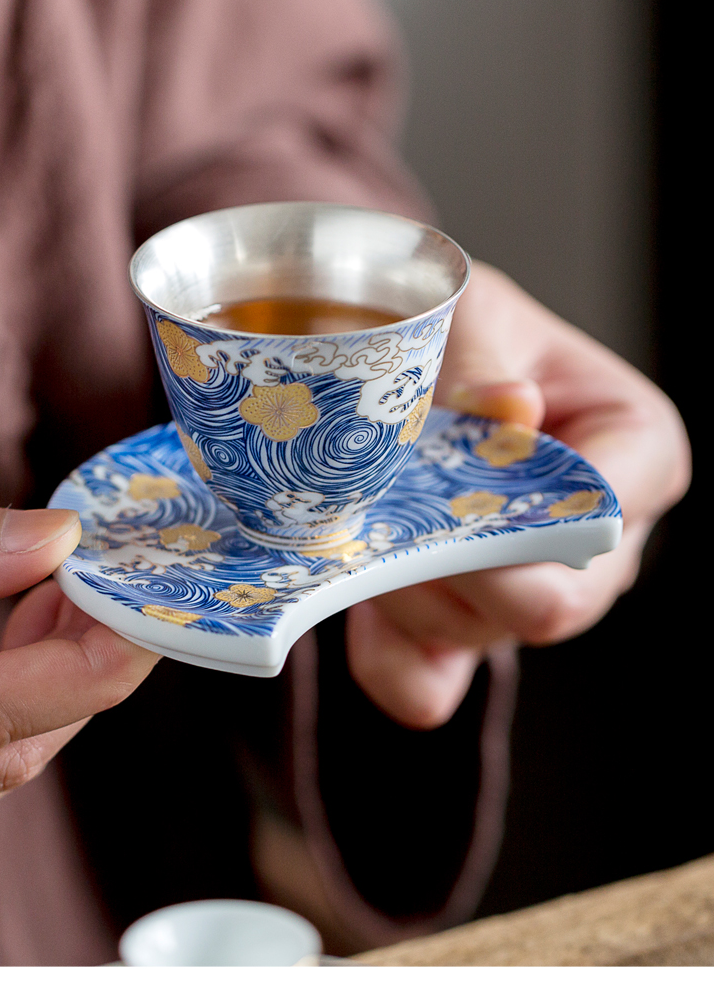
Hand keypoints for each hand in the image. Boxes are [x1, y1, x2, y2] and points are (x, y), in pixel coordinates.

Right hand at [0, 498, 159, 831]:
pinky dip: (6, 710)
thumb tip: (57, 538)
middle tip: (116, 589)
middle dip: (88, 670)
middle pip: (13, 754)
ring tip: (69, 597)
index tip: (152, 598)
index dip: (101, 657)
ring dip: (51, 691)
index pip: (8, 715)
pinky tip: (16, 632)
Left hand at [346, 262, 690, 728]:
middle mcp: (603, 538)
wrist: (401, 361)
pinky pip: (426, 684)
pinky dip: (381, 649)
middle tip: (384, 500)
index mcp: (637, 449)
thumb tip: (509, 411)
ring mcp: (534, 593)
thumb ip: (481, 357)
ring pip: (475, 636)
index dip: (517, 515)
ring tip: (364, 510)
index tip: (444, 473)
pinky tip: (356, 593)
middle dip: (449, 557)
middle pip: (545, 602)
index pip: (602, 517)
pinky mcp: (464, 631)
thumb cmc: (454, 326)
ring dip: (400, 580)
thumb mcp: (468, 309)